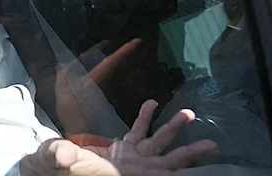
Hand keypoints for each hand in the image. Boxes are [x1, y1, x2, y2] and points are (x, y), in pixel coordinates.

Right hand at [21, 100, 217, 174]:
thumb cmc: (61, 170)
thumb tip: (63, 155)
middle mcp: (134, 169)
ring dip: (175, 128)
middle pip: (169, 162)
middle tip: (212, 145)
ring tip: (190, 114)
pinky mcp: (124, 147)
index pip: (154, 175)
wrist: (59, 168)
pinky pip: (138, 129)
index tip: (189, 174)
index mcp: (121, 173)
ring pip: (159, 142)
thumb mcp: (61, 163)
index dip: (174, 175)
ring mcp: (131, 158)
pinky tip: (153, 103)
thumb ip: (63, 157)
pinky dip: (146, 116)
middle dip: (191, 155)